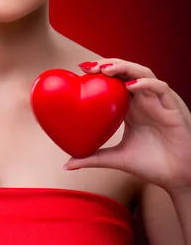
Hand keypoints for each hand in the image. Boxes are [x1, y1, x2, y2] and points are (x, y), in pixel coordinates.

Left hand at [64, 59, 190, 193]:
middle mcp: (144, 99)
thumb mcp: (116, 159)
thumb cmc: (151, 165)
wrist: (178, 180)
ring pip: (143, 72)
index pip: (115, 79)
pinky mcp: (173, 108)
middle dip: (109, 64)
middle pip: (127, 71)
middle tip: (90, 67)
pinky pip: (161, 88)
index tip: (81, 69)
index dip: (100, 70)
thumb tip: (67, 164)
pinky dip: (146, 84)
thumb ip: (93, 158)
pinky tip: (131, 87)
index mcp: (131, 106)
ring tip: (107, 70)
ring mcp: (159, 101)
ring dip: (125, 67)